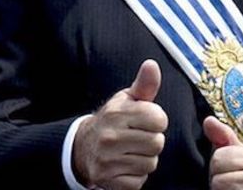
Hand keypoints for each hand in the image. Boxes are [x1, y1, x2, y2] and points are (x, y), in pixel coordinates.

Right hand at [73, 60, 167, 189]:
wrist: (83, 148)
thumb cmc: (113, 121)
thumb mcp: (127, 100)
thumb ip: (144, 85)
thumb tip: (152, 64)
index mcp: (117, 113)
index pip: (159, 119)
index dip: (157, 121)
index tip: (146, 121)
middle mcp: (110, 136)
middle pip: (157, 143)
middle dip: (152, 141)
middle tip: (138, 138)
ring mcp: (107, 160)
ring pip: (150, 163)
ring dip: (145, 160)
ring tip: (131, 152)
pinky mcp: (107, 180)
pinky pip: (139, 181)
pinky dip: (136, 176)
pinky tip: (125, 165)